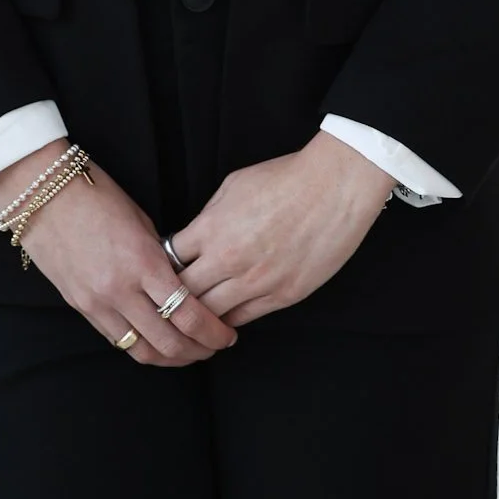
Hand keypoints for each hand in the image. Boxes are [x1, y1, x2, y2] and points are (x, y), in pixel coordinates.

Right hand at [0, 140, 237, 365]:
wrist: (42, 192)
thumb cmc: (97, 195)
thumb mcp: (141, 223)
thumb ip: (160, 259)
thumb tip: (179, 284)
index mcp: (143, 262)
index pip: (188, 314)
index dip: (213, 331)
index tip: (228, 334)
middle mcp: (120, 290)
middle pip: (169, 342)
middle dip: (199, 351)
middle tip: (215, 347)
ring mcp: (97, 302)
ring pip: (142, 350)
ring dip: (171, 358)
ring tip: (190, 352)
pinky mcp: (80, 307)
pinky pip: (117, 339)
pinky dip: (141, 346)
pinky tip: (157, 344)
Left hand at [171, 132, 393, 326]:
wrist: (334, 187)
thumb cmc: (285, 178)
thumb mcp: (233, 185)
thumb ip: (209, 216)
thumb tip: (196, 236)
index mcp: (211, 229)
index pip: (169, 261)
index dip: (164, 266)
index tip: (165, 269)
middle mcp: (228, 260)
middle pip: (184, 294)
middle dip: (175, 296)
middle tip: (174, 299)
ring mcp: (256, 282)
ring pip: (211, 314)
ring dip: (201, 314)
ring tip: (195, 315)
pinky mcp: (282, 296)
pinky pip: (244, 318)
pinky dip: (230, 319)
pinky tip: (225, 317)